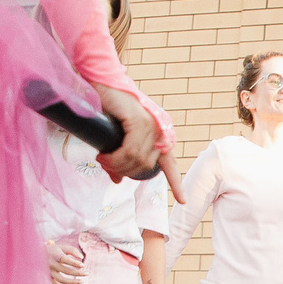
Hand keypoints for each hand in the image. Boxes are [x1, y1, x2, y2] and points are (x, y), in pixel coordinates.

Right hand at [46, 238, 85, 283]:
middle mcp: (51, 264)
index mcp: (55, 255)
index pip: (65, 259)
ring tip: (81, 281)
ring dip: (73, 282)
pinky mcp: (49, 278)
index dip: (75, 263)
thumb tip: (81, 258)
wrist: (36, 255)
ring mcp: (50, 272)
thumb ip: (72, 250)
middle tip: (87, 273)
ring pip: (61, 280)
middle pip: (66, 270)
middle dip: (78, 273)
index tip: (83, 265)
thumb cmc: (53, 251)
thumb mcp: (61, 247)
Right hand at [92, 84, 184, 202]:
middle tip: (105, 167)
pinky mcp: (140, 121)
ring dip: (117, 165)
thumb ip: (120, 157)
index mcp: (159, 135)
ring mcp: (152, 125)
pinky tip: (104, 157)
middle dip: (124, 171)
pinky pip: (130, 151)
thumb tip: (117, 180)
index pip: (170, 163)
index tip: (183, 200)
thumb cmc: (106, 108)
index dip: (176, 183)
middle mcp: (160, 130)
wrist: (100, 83)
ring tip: (102, 160)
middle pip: (146, 166)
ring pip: (137, 160)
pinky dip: (116, 158)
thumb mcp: (115, 138)